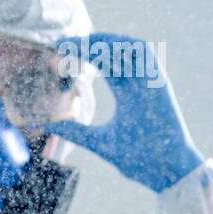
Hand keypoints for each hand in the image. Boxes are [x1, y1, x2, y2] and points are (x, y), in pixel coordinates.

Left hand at [46, 33, 204, 192]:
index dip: (85, 53)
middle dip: (90, 43)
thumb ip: (75, 131)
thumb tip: (48, 127)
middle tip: (63, 43)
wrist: (163, 171)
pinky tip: (103, 50)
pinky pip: (146, 57)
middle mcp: (138, 84)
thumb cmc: (137, 159)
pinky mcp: (160, 86)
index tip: (61, 50)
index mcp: (126, 93)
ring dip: (108, 41)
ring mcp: (151, 83)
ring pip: (132, 49)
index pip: (104, 64)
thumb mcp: (98, 141)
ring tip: (82, 43)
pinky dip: (127, 49)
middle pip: (114, 53)